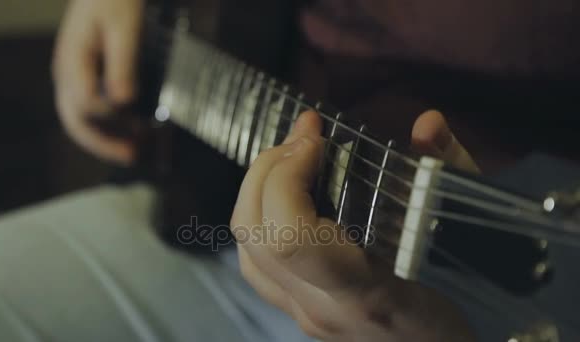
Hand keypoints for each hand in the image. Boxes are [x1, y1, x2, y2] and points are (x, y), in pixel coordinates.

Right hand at [52, 0, 142, 163]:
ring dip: (105, 140)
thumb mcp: (125, 28)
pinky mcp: (84, 80)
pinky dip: (107, 128)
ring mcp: (72, 78)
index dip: (112, 116)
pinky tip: (129, 133)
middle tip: (132, 156)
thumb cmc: (115, 1)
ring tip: (134, 151)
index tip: (139, 120)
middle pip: (74, 121)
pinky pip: (88, 113)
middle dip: (103, 144)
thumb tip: (124, 101)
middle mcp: (66, 74)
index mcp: (73, 60)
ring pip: (79, 121)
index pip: (85, 103)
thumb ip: (124, 64)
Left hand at [231, 110, 476, 340]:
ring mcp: (304, 314)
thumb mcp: (473, 239)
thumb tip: (427, 122)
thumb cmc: (465, 306)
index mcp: (366, 292)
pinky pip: (257, 263)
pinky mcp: (298, 311)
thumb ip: (450, 174)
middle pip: (254, 233)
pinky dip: (260, 218)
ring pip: (246, 250)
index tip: (316, 139)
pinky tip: (287, 196)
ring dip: (256, 191)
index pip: (289, 235)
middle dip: (266, 169)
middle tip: (303, 136)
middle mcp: (322, 307)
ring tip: (291, 159)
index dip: (287, 175)